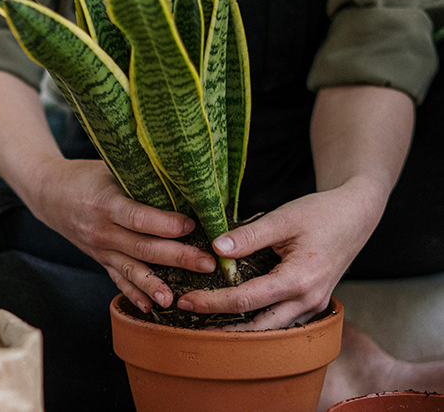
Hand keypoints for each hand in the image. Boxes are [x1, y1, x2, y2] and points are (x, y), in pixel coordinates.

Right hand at [27, 158, 217, 312]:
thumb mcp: (109, 169)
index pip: (139, 218)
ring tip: (177, 298)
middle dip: (177, 257)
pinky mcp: (100, 260)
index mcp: (106, 203)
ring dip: (156, 285)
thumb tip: (182, 181)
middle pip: (143, 248)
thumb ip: (140, 178)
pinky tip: (151, 308)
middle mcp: (102, 230)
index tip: (192, 225)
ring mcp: (100, 249)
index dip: (166, 224)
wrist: (49, 193)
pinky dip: (134, 295)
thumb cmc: (85, 176)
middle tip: (207, 263)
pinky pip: (118, 280)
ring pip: (131, 270)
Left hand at [177, 176, 386, 329]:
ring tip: (208, 323)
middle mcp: (308, 300)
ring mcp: (314, 305)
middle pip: (258, 326)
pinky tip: (238, 315)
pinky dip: (260, 321)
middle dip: (222, 326)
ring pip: (273, 329)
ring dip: (241, 329)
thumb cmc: (322, 213)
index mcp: (299, 280)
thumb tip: (215, 249)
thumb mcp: (283, 218)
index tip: (186, 300)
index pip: (247, 300)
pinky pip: (284, 321)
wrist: (356, 214)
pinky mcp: (313, 302)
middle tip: (189, 319)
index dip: (213, 302)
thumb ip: (249, 236)